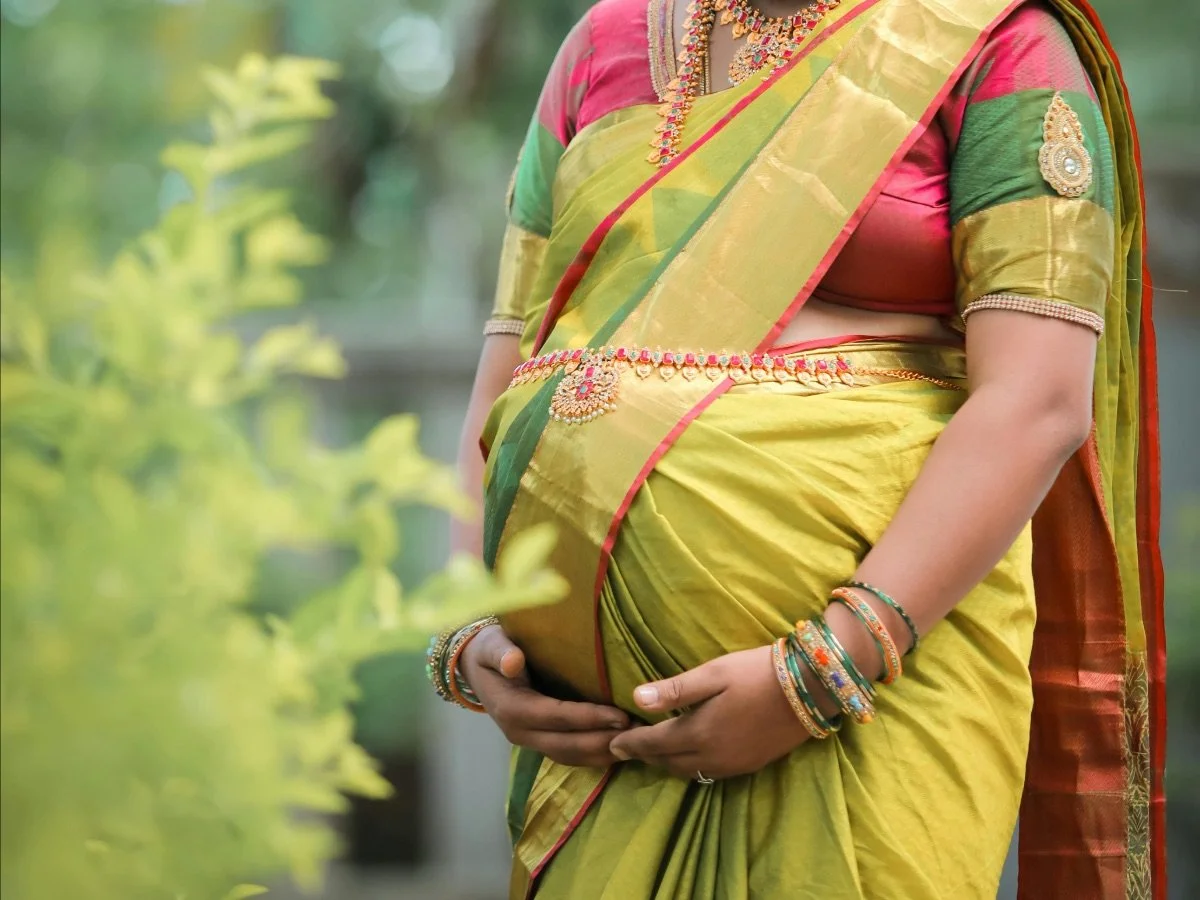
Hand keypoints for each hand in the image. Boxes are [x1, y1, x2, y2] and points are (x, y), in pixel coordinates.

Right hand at [460, 624, 631, 767]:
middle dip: (602, 741)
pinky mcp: (537, 740)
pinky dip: (593, 756)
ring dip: (601, 754)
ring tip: (636, 744)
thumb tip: (514, 662)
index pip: (556, 717)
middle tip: (639, 733)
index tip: (620, 716)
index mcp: (510, 708)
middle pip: (565, 745)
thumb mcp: (492, 643)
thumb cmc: (489, 647)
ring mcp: (527, 740)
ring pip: (568, 756)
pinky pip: (567, 755)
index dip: (588, 718)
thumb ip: (501, 652)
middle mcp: (518, 731)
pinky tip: (618, 750)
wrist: (474, 663)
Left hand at [607, 645, 810, 780]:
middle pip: (669, 763)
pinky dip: (691, 767)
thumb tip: (636, 698)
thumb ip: (675, 690)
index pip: (654, 744)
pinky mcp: (750, 765)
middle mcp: (712, 756)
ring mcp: (733, 765)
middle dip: (646, 756)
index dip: (631, 745)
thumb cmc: (756, 672)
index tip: (612, 745)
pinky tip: (690, 754)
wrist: (809, 688)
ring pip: (689, 772)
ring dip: (668, 764)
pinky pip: (710, 774)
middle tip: (628, 749)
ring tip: (654, 752)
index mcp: (699, 733)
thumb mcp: (713, 673)